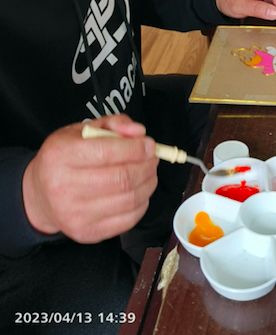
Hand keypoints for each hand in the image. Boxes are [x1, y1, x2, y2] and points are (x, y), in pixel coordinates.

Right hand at [22, 114, 157, 243]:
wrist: (39, 195)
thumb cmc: (64, 158)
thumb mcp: (82, 131)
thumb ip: (113, 124)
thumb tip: (139, 132)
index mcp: (60, 155)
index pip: (106, 152)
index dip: (135, 148)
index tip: (149, 145)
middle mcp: (63, 187)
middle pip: (121, 178)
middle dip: (146, 166)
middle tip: (153, 158)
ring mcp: (74, 214)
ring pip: (128, 199)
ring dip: (148, 183)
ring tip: (149, 172)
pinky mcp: (86, 233)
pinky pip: (127, 219)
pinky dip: (142, 203)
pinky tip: (140, 191)